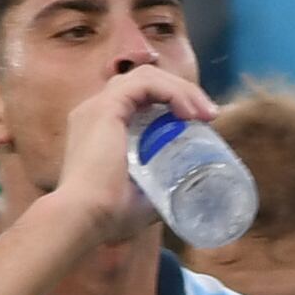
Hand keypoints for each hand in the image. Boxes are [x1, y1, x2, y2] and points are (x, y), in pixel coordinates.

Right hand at [54, 57, 219, 250]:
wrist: (83, 218)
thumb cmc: (108, 215)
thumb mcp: (143, 197)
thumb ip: (160, 188)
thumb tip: (187, 194)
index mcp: (101, 127)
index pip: (139, 97)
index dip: (172, 101)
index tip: (202, 123)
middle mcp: (95, 110)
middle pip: (145, 81)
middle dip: (183, 91)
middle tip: (210, 116)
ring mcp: (97, 107)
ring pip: (146, 76)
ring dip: (182, 89)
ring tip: (206, 114)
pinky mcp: (105, 108)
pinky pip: (144, 84)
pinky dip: (171, 91)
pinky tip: (188, 112)